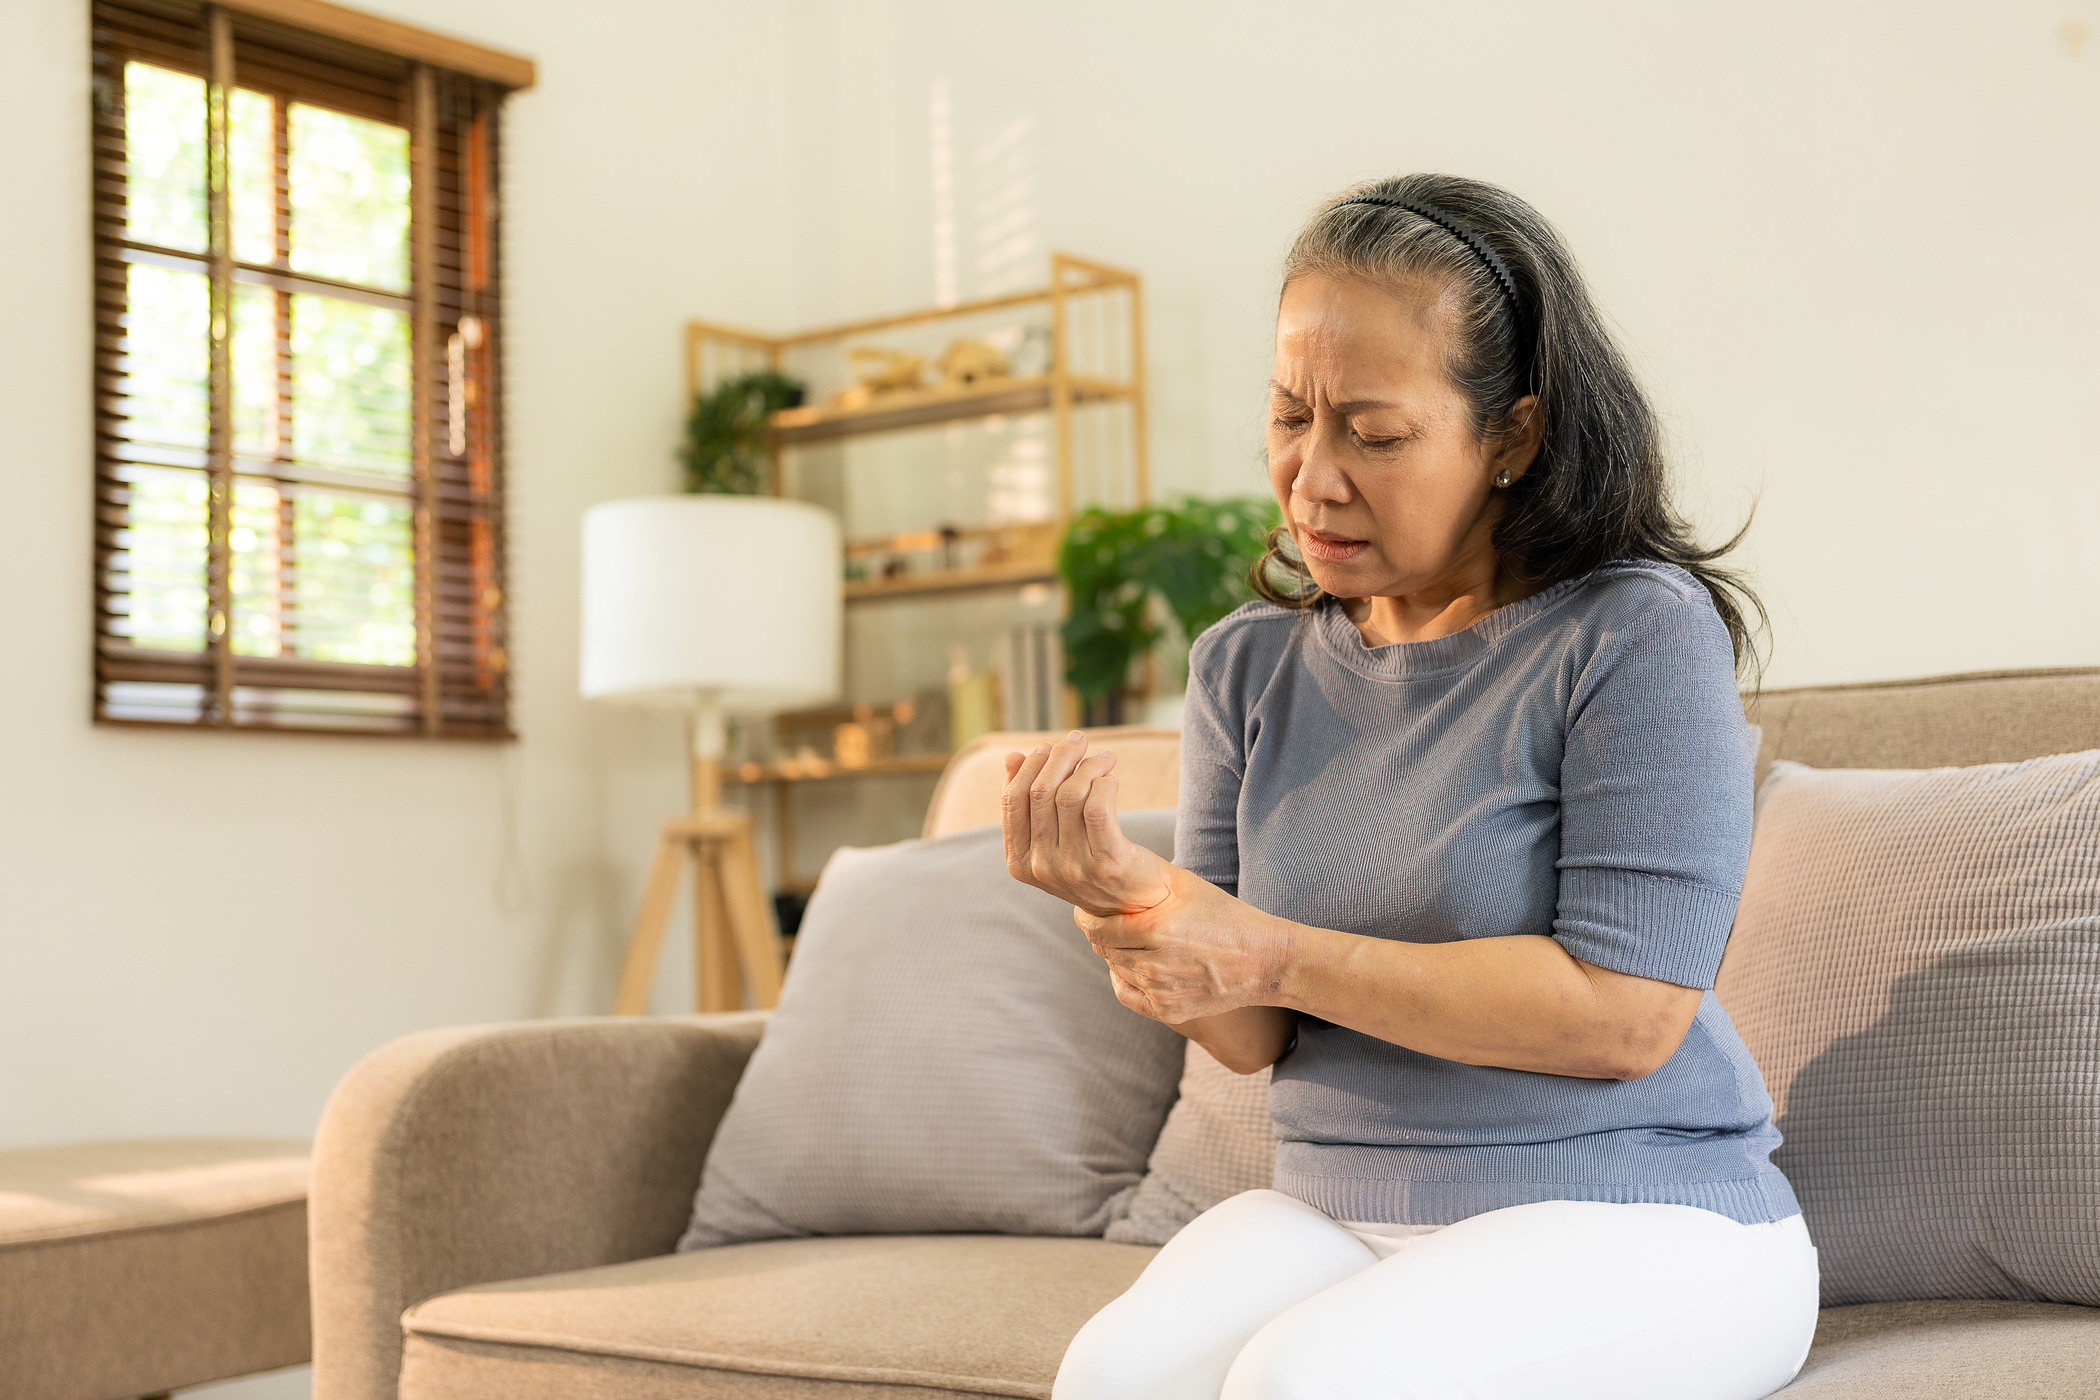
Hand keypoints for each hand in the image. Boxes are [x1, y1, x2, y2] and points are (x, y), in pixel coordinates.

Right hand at [1001, 730, 1172, 916]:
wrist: (1136, 902)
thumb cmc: (1091, 859)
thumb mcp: (1053, 837)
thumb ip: (1030, 801)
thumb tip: (1012, 757)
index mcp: (1019, 862)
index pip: (1012, 800)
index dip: (1030, 767)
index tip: (1049, 747)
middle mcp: (1042, 867)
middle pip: (1041, 792)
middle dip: (1060, 756)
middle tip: (1078, 740)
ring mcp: (1073, 868)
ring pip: (1070, 794)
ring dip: (1088, 765)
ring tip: (1104, 759)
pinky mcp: (1107, 862)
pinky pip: (1097, 806)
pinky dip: (1104, 782)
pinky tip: (1111, 779)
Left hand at [1077, 869, 1292, 1025]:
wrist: (1264, 961)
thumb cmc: (1226, 916)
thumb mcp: (1188, 886)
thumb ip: (1147, 880)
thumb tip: (1111, 864)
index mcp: (1156, 930)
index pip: (1098, 929)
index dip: (1087, 919)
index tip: (1085, 911)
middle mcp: (1154, 965)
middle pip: (1105, 950)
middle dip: (1101, 935)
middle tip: (1105, 923)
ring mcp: (1161, 992)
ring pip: (1117, 970)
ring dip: (1117, 955)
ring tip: (1129, 940)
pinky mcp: (1169, 1012)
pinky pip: (1129, 995)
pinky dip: (1125, 980)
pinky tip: (1132, 966)